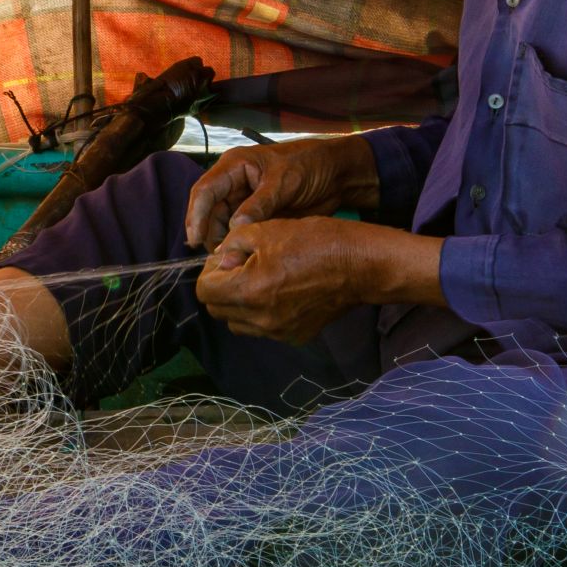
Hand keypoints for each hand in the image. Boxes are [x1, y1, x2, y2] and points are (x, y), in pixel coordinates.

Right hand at [182, 134, 381, 248]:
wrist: (337, 175)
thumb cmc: (310, 165)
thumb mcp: (284, 183)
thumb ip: (259, 205)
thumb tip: (235, 228)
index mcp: (234, 167)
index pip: (205, 191)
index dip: (196, 215)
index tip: (195, 239)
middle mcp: (234, 184)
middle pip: (209, 212)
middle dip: (210, 234)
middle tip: (217, 258)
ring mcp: (244, 201)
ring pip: (222, 225)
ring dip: (224, 242)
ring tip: (230, 259)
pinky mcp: (256, 216)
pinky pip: (240, 232)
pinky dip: (238, 244)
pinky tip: (241, 257)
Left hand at [196, 216, 442, 343]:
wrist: (362, 265)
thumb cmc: (317, 241)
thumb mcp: (267, 230)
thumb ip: (232, 245)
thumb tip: (221, 259)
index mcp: (248, 291)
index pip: (204, 291)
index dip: (210, 271)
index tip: (228, 257)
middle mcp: (260, 319)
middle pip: (217, 310)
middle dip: (221, 286)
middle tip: (241, 265)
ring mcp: (278, 332)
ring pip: (238, 322)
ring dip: (239, 302)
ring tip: (261, 277)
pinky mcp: (295, 336)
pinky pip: (263, 328)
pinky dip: (262, 312)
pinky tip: (281, 290)